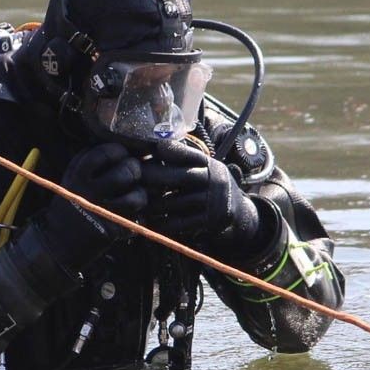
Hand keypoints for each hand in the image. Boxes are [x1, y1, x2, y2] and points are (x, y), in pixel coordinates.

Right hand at [37, 143, 146, 269]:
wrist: (57, 243)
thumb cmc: (69, 207)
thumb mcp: (71, 179)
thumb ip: (89, 163)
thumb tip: (122, 149)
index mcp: (77, 176)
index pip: (104, 153)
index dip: (119, 151)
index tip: (123, 154)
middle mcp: (89, 192)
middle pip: (126, 172)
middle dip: (134, 170)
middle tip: (133, 173)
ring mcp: (102, 212)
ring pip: (137, 196)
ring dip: (140, 196)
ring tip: (134, 197)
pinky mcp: (112, 231)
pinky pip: (138, 219)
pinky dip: (138, 218)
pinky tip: (130, 216)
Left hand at [142, 140, 261, 254]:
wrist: (239, 214)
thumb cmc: (210, 187)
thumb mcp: (204, 169)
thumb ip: (184, 159)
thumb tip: (155, 146)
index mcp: (209, 164)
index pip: (188, 154)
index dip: (170, 151)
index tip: (153, 149)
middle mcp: (213, 180)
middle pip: (177, 177)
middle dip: (151, 176)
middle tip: (131, 177)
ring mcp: (212, 202)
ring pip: (173, 202)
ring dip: (151, 204)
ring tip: (134, 201)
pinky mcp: (209, 222)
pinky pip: (179, 223)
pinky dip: (162, 223)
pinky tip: (149, 221)